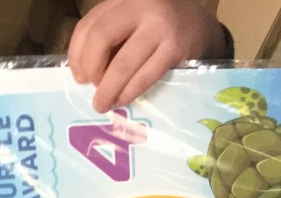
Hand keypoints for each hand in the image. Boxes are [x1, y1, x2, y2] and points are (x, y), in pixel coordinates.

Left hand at [68, 0, 228, 112]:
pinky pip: (145, 76)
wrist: (203, 28)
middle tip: (92, 88)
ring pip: (122, 63)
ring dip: (108, 89)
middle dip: (91, 68)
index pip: (90, 23)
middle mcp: (141, 4)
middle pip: (101, 37)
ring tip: (103, 104)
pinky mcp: (176, 48)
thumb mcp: (133, 20)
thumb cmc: (159, 28)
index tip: (79, 76)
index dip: (77, 53)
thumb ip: (111, 36)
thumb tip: (85, 72)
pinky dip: (129, 92)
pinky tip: (123, 100)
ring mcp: (160, 26)